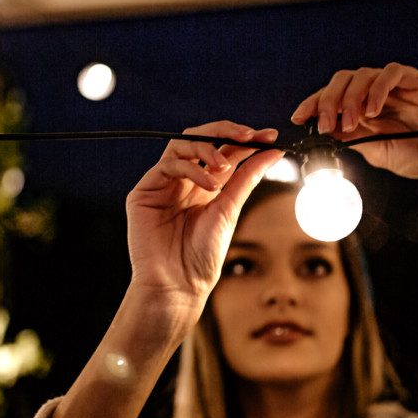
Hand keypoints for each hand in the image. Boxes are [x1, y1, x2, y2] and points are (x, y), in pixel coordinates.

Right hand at [126, 121, 283, 316]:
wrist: (180, 285)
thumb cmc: (203, 256)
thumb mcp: (230, 210)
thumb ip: (247, 178)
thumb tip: (273, 152)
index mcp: (204, 185)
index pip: (223, 150)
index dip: (244, 139)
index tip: (269, 136)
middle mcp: (182, 181)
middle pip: (199, 139)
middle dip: (225, 131)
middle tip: (249, 136)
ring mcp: (162, 184)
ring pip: (181, 145)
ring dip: (207, 148)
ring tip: (224, 168)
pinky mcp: (144, 192)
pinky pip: (167, 165)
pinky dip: (191, 168)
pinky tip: (208, 184)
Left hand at [290, 62, 417, 182]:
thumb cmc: (414, 155)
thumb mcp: (374, 151)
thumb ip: (352, 139)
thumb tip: (323, 133)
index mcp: (362, 108)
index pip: (331, 96)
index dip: (313, 103)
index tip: (298, 118)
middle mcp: (376, 92)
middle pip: (342, 80)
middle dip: (329, 100)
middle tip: (327, 124)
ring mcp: (396, 85)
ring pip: (363, 74)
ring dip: (351, 97)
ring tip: (353, 121)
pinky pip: (392, 72)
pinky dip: (379, 88)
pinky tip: (374, 110)